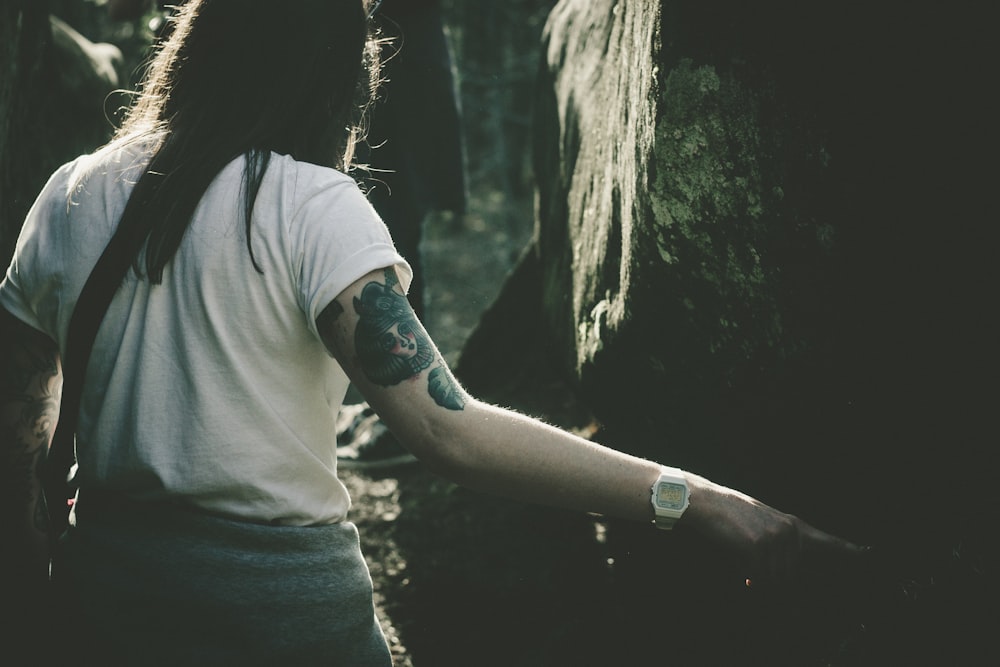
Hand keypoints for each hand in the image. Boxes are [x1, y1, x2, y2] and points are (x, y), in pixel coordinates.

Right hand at [681, 473, 868, 586]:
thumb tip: (787, 577)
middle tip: (756, 575)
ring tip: (747, 569)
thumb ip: (782, 546)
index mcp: (794, 526)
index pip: (828, 542)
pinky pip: (759, 578)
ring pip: (777, 580)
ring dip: (761, 582)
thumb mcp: (763, 524)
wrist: (707, 502)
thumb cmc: (731, 516)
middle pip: (793, 577)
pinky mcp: (759, 546)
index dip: (850, 551)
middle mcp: (790, 532)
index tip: (871, 554)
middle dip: (775, 583)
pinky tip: (742, 571)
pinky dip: (750, 579)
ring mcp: (776, 539)